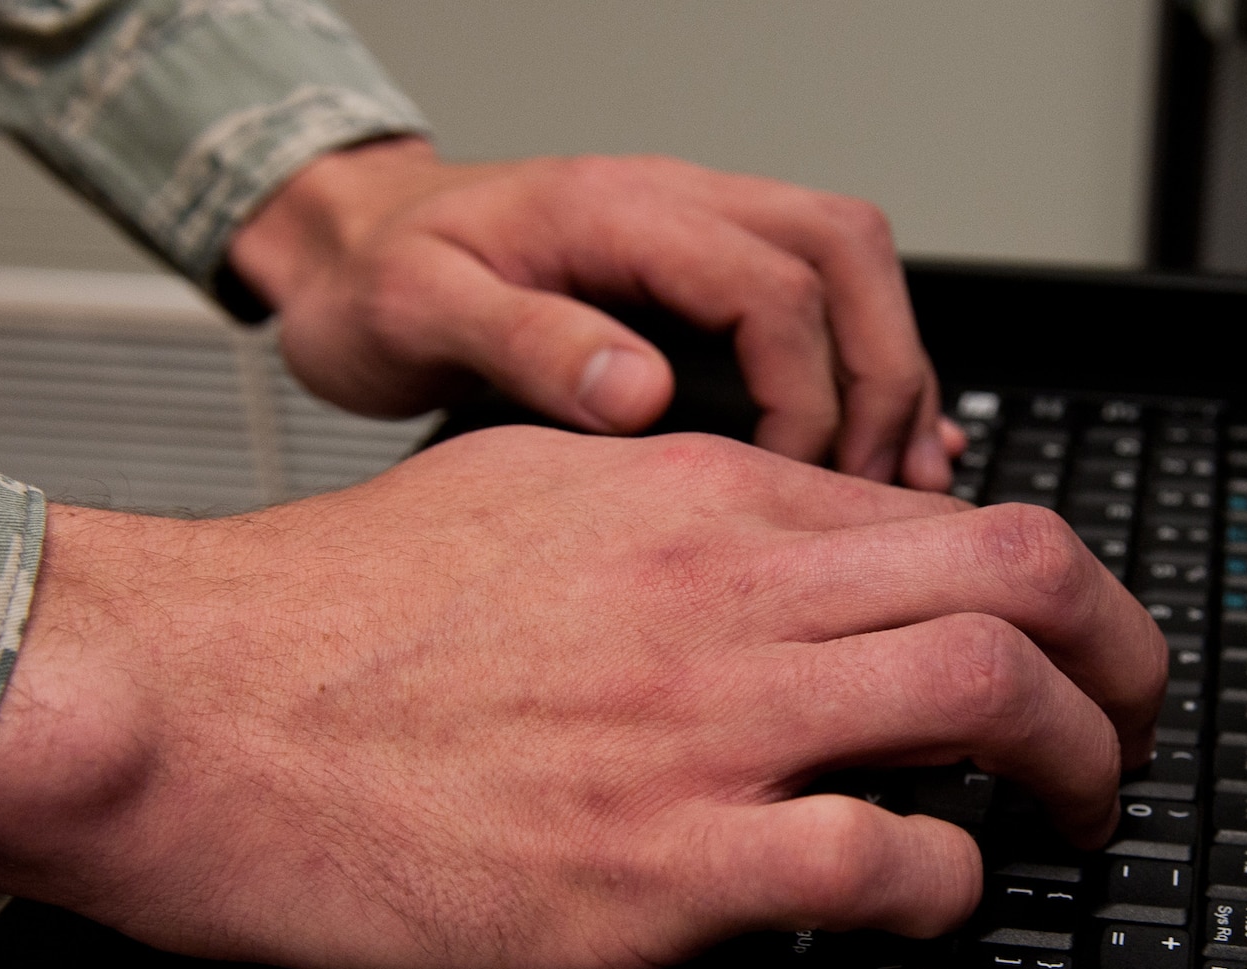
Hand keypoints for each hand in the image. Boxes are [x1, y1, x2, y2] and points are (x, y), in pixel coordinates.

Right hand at [0, 431, 1165, 968]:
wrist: (201, 707)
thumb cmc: (339, 613)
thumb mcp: (530, 495)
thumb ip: (679, 513)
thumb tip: (795, 547)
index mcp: (697, 497)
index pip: (959, 515)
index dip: (1054, 595)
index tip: (1065, 654)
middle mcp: (725, 594)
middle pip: (1024, 586)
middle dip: (1124, 664)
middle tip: (1127, 733)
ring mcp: (702, 726)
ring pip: (989, 699)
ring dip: (1075, 769)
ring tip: (1073, 821)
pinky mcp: (658, 862)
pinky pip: (885, 862)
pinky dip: (947, 882)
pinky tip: (927, 895)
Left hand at [228, 139, 965, 487]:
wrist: (346, 254)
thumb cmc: (374, 284)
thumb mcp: (418, 314)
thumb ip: (528, 346)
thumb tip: (640, 394)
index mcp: (613, 210)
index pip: (770, 284)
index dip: (806, 391)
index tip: (794, 482)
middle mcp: (673, 204)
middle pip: (844, 253)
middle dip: (883, 373)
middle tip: (882, 487)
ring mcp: (694, 233)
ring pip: (849, 270)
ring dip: (889, 371)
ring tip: (900, 479)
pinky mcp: (698, 276)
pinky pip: (817, 298)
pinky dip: (863, 369)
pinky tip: (882, 442)